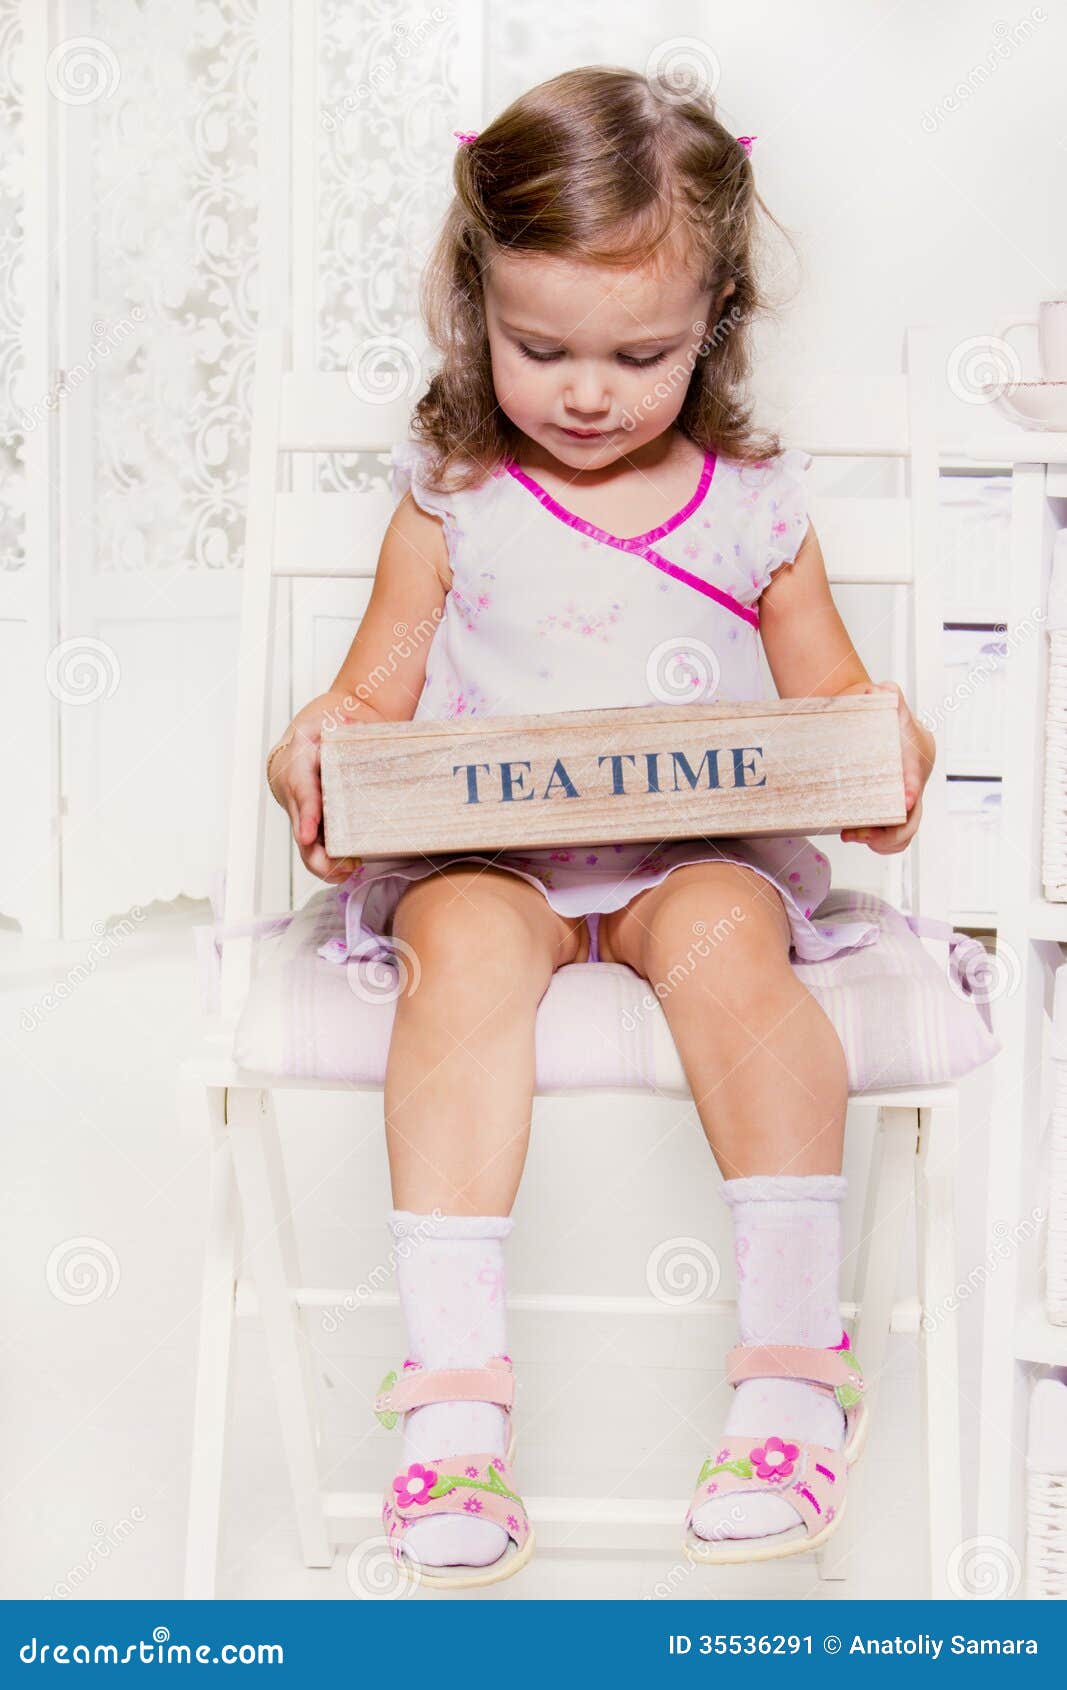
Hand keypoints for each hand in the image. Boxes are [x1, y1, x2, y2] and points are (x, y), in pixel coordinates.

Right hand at [267, 692, 363, 882]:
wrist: (322, 733)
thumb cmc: (324, 725)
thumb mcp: (326, 715)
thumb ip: (336, 721)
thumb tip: (349, 723)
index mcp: (296, 766)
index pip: (300, 791)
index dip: (305, 814)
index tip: (307, 834)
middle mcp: (296, 795)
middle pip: (300, 831)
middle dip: (316, 854)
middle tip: (343, 864)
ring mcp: (304, 812)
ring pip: (308, 846)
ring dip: (326, 864)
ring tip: (351, 869)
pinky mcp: (317, 822)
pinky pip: (319, 847)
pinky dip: (332, 861)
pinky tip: (352, 867)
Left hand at [839, 679, 934, 854]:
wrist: (871, 723)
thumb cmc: (878, 715)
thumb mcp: (885, 701)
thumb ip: (888, 694)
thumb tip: (880, 689)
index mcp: (916, 759)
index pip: (916, 779)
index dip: (912, 791)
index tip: (906, 800)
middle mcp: (914, 784)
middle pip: (912, 818)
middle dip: (889, 830)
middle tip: (857, 831)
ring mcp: (905, 800)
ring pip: (904, 832)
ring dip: (881, 840)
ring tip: (851, 834)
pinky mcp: (891, 810)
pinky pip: (893, 836)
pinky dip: (879, 842)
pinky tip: (857, 835)